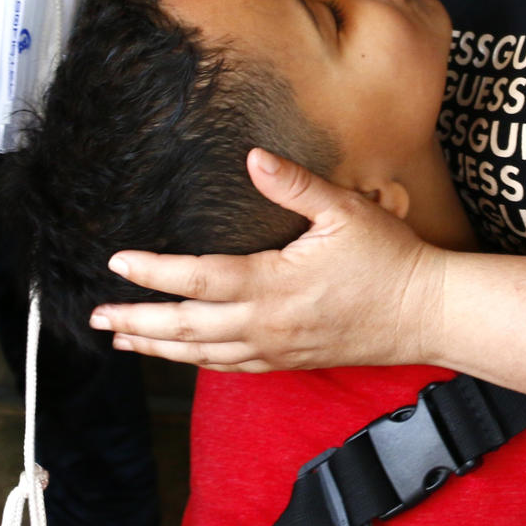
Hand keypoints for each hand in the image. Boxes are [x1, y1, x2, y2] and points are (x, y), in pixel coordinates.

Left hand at [91, 150, 447, 370]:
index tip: (118, 263)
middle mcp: (267, 325)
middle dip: (138, 321)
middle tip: (98, 316)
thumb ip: (295, 184)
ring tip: (124, 339)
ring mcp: (276, 349)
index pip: (198, 278)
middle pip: (187, 328)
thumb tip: (252, 157)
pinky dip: (196, 362)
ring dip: (159, 346)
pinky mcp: (289, 360)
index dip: (154, 271)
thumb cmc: (390, 258)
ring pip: (202, 355)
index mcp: (274, 285)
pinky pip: (230, 367)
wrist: (428, 313)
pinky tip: (181, 355)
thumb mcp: (345, 210)